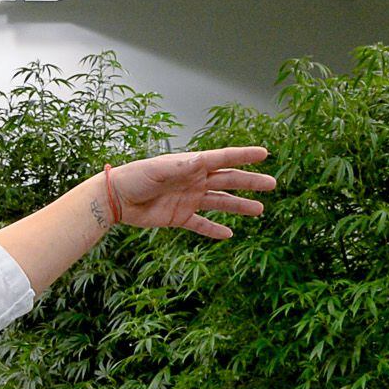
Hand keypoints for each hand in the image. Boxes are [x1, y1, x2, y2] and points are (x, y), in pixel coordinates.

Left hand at [98, 147, 275, 240]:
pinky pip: (201, 225)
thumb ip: (179, 167)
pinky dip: (214, 230)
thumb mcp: (156, 170)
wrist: (116, 199)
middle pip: (228, 180)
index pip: (223, 158)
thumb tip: (201, 160)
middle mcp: (194, 180)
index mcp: (192, 164)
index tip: (265, 154)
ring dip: (239, 206)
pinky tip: (230, 234)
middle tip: (272, 184)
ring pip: (220, 203)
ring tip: (260, 210)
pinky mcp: (180, 217)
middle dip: (250, 182)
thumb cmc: (134, 177)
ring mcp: (189, 199)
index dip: (244, 156)